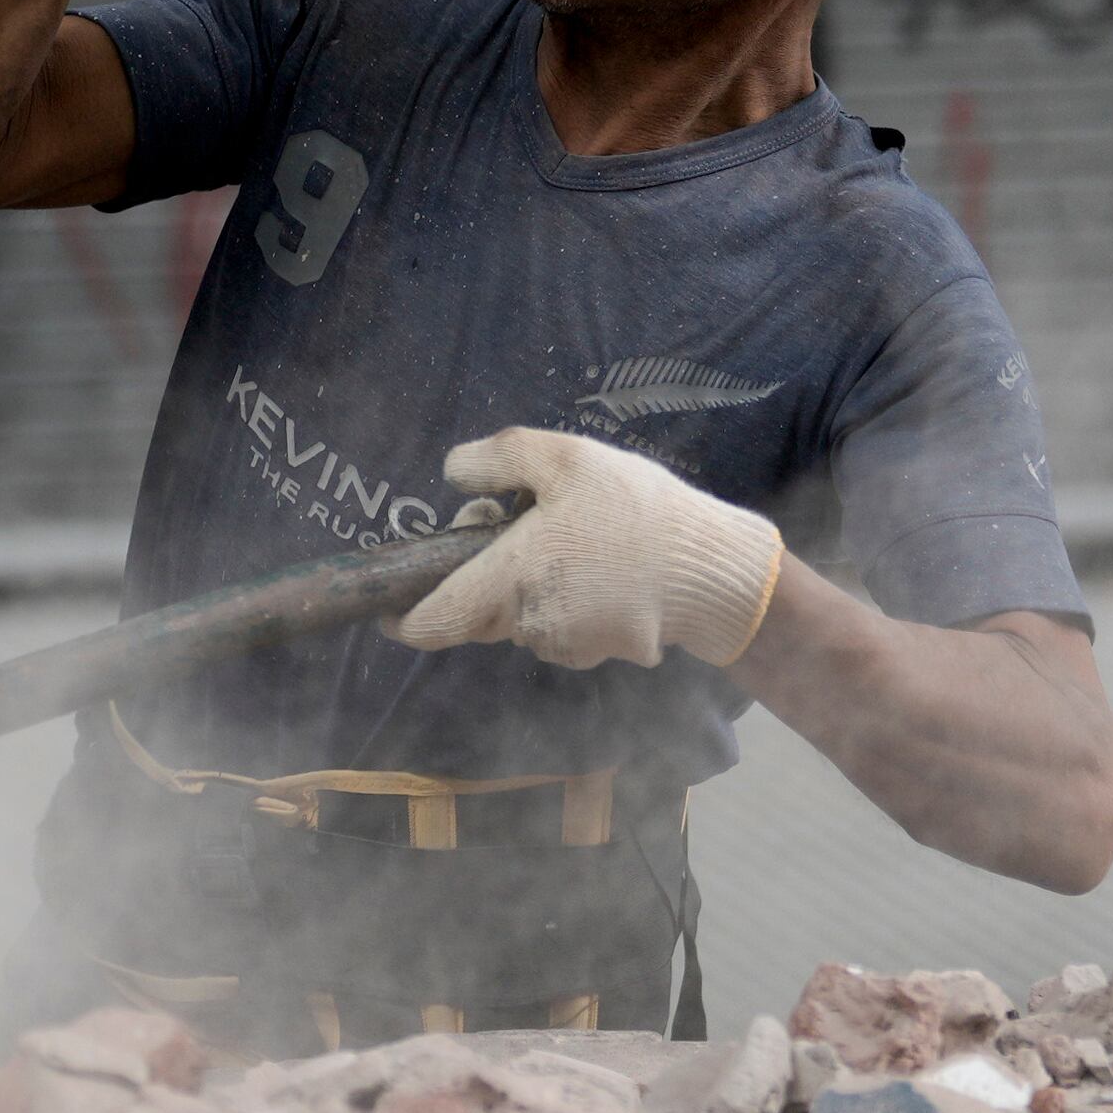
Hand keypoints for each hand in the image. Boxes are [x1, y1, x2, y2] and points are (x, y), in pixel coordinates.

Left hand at [395, 429, 783, 671]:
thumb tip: (450, 473)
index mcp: (508, 582)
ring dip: (525, 586)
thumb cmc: (637, 509)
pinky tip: (601, 566)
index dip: (404, 619)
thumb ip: (499, 460)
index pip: (431, 625)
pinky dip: (566, 601)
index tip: (392, 605)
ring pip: (521, 620)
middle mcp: (530, 625)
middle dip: (478, 575)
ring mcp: (569, 646)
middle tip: (511, 523)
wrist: (720, 571)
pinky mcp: (606, 653)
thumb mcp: (566, 459)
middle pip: (476, 614)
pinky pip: (563, 629)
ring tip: (569, 537)